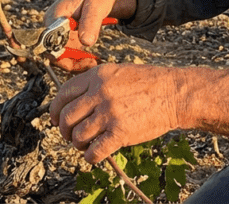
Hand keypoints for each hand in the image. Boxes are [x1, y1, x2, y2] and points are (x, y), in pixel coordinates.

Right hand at [44, 0, 135, 71]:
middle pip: (53, 53)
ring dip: (76, 63)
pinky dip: (79, 58)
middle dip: (71, 63)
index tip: (84, 62)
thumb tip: (85, 42)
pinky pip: (69, 52)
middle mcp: (52, 25)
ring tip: (94, 63)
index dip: (62, 57)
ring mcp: (59, 31)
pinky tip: (93, 59)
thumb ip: (90, 22)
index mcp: (54, 16)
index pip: (49, 43)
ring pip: (61, 55)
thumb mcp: (97, 4)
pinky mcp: (68, 35)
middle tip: (92, 65)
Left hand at [50, 64, 181, 162]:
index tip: (56, 119)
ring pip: (78, 135)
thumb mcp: (118, 72)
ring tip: (85, 145)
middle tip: (70, 136)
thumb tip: (75, 101)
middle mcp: (100, 93)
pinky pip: (94, 151)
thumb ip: (96, 83)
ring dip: (78, 144)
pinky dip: (90, 157)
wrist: (174, 94)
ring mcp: (109, 113)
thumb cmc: (149, 83)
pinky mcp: (120, 132)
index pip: (64, 94)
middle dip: (64, 130)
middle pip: (66, 117)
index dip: (55, 109)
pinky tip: (94, 155)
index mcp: (98, 76)